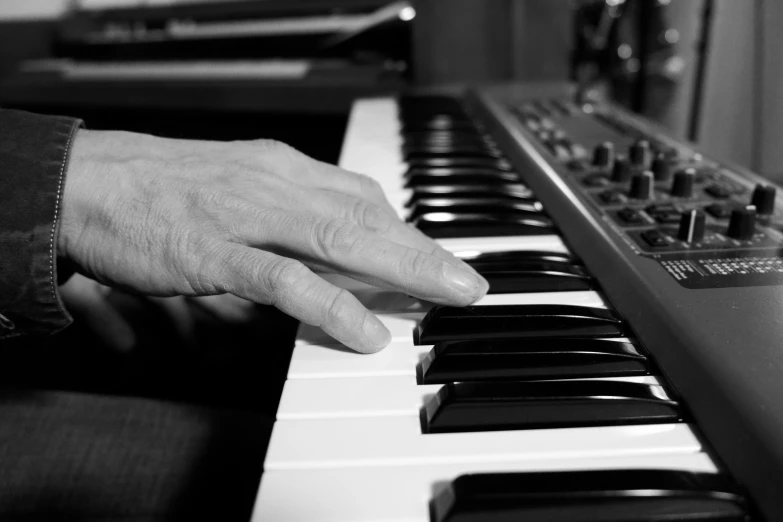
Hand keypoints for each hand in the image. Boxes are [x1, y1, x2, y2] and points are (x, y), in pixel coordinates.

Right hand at [58, 130, 487, 352]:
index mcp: (284, 169)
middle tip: (469, 284)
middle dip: (426, 251)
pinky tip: (364, 329)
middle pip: (367, 216)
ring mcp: (247, 216)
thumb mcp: (241, 194)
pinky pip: (283, 278)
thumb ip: (290, 220)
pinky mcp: (214, 249)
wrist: (89, 182)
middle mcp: (276, 184)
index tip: (443, 260)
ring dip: (402, 268)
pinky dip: (330, 303)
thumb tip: (337, 257)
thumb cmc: (167, 191)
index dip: (410, 232)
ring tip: (449, 298)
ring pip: (340, 238)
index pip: (364, 198)